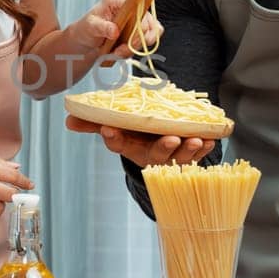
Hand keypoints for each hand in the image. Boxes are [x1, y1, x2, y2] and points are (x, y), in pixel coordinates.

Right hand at [64, 116, 213, 166]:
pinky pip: (197, 154)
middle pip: (154, 155)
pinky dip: (204, 148)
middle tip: (171, 139)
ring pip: (179, 158)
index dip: (113, 138)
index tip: (109, 129)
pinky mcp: (187, 155)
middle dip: (163, 148)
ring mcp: (169, 157)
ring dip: (189, 150)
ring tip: (196, 140)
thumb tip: (68, 119)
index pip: (117, 143)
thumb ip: (94, 121)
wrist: (156, 138)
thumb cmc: (134, 130)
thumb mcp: (114, 124)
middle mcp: (148, 154)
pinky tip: (210, 139)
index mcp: (128, 145)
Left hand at [67, 0, 162, 60]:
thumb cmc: (86, 28)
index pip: (138, 3)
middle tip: (120, 51)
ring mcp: (137, 18)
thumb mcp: (90, 26)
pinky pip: (148, 39)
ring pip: (150, 32)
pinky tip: (122, 52)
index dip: (139, 19)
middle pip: (148, 21)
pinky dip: (136, 49)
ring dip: (135, 47)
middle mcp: (131, 5)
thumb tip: (115, 31)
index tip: (131, 36)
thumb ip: (102, 27)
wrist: (87, 40)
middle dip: (136, 40)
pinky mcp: (140, 30)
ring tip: (118, 53)